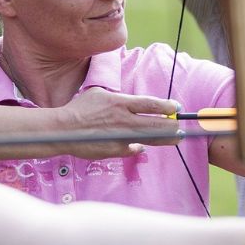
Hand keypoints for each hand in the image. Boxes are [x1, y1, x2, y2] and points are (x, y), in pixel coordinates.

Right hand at [53, 88, 182, 159]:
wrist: (63, 129)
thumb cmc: (80, 109)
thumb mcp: (100, 94)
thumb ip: (120, 101)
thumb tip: (133, 108)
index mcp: (121, 103)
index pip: (151, 104)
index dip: (167, 107)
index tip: (177, 107)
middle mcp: (124, 120)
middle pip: (157, 124)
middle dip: (172, 126)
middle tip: (181, 126)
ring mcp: (121, 137)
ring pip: (151, 139)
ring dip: (166, 139)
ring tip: (176, 138)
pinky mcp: (115, 150)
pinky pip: (133, 149)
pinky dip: (138, 147)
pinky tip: (143, 146)